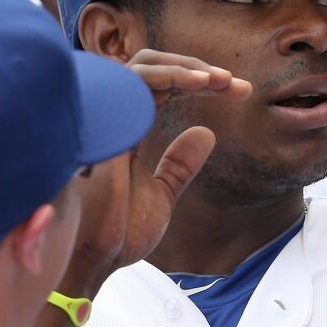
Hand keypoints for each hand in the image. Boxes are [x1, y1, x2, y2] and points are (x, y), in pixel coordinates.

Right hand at [68, 50, 251, 287]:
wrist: (88, 261)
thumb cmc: (114, 234)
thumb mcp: (160, 195)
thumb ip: (180, 166)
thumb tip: (207, 133)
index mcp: (125, 131)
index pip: (164, 90)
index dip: (201, 85)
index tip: (238, 91)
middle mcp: (112, 118)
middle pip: (153, 68)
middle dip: (197, 70)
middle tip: (234, 83)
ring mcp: (103, 116)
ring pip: (142, 65)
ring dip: (188, 68)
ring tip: (222, 80)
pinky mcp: (98, 118)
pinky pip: (131, 80)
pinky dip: (169, 76)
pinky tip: (202, 83)